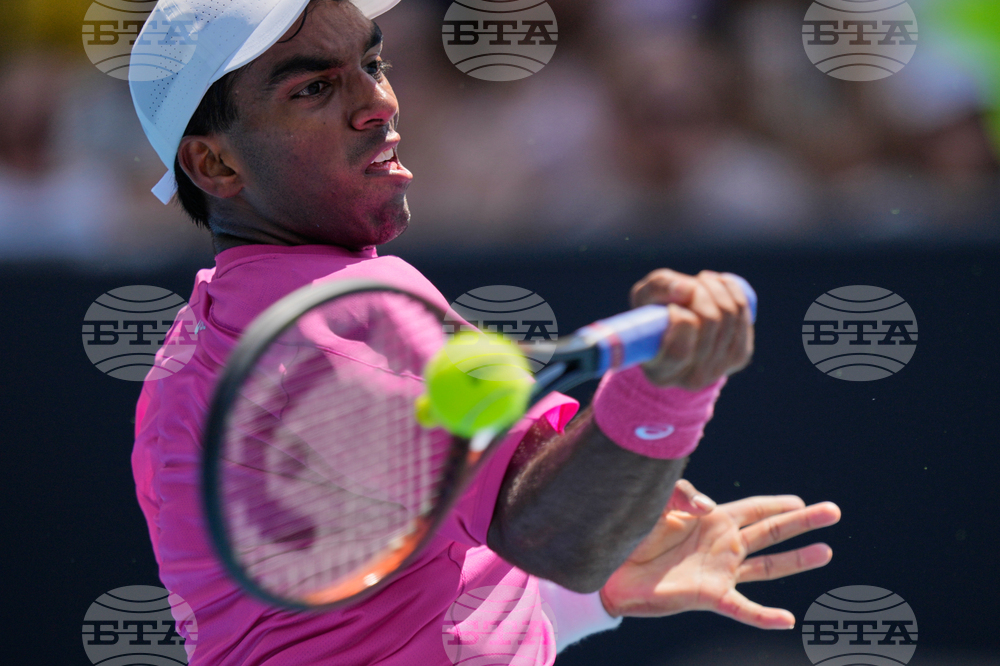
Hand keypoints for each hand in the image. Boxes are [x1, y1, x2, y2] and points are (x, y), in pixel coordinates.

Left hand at [599, 480, 840, 628]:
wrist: (611, 571)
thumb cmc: (634, 535)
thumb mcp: (657, 505)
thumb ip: (683, 496)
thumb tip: (710, 507)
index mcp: (712, 520)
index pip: (752, 509)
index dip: (776, 504)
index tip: (800, 500)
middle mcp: (722, 545)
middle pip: (770, 531)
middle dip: (802, 521)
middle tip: (833, 511)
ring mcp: (719, 571)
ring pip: (767, 566)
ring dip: (797, 560)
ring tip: (827, 551)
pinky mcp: (709, 595)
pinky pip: (743, 608)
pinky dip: (765, 615)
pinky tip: (787, 618)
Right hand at [630, 269, 753, 389]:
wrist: (676, 338)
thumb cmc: (654, 317)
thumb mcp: (643, 299)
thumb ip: (658, 289)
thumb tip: (687, 289)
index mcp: (661, 373)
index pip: (678, 350)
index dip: (678, 319)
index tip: (670, 306)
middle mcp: (691, 379)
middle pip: (709, 321)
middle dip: (699, 292)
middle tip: (688, 285)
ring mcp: (719, 370)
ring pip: (728, 313)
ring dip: (715, 287)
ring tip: (701, 281)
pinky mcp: (740, 356)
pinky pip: (743, 312)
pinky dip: (731, 290)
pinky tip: (718, 283)